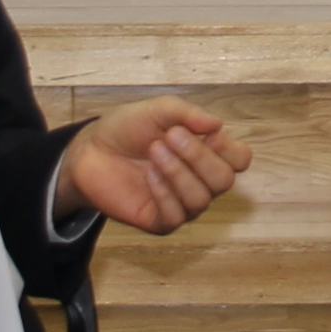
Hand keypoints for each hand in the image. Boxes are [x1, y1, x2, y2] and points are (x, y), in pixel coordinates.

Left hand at [63, 98, 249, 237]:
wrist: (91, 150)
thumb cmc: (128, 128)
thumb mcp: (158, 110)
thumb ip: (188, 114)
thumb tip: (217, 125)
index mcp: (207, 152)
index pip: (240, 160)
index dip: (227, 147)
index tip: (204, 132)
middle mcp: (200, 180)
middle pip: (224, 180)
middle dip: (199, 157)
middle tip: (170, 137)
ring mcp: (182, 203)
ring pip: (201, 199)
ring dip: (177, 171)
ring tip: (154, 151)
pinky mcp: (160, 221)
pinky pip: (177, 216)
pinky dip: (164, 192)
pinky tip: (149, 175)